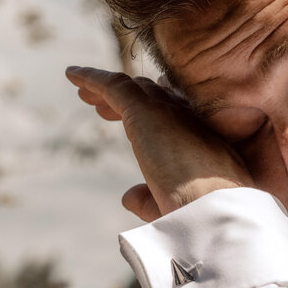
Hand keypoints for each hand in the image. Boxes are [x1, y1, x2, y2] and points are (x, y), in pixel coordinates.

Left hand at [65, 65, 249, 221]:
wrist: (215, 207)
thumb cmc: (203, 212)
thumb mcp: (177, 205)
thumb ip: (152, 198)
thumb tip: (128, 195)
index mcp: (203, 139)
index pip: (175, 116)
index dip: (152, 112)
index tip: (129, 118)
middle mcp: (189, 118)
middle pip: (154, 98)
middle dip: (130, 98)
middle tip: (102, 104)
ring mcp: (168, 111)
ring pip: (133, 89)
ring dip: (106, 89)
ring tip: (84, 92)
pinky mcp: (145, 111)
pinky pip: (114, 87)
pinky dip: (92, 78)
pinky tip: (72, 75)